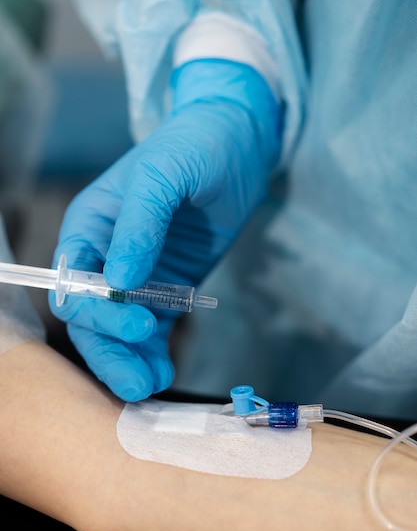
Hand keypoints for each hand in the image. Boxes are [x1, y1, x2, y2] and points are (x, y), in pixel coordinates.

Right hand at [49, 59, 280, 400]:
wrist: (238, 147)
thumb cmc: (195, 147)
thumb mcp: (164, 175)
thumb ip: (140, 224)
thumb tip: (120, 281)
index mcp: (90, 226)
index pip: (73, 280)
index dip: (96, 310)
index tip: (140, 323)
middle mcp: (105, 256)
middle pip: (91, 316)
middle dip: (111, 349)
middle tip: (140, 379)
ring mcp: (136, 277)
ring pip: (117, 332)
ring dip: (128, 361)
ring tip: (151, 384)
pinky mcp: (166, 291)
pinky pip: (151, 331)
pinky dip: (153, 353)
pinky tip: (164, 371)